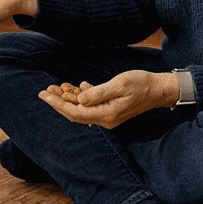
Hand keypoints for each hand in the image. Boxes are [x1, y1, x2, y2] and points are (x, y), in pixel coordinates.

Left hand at [38, 70, 178, 128]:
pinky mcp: (110, 110)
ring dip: (68, 99)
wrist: (159, 90)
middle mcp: (105, 119)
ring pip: (81, 110)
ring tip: (54, 87)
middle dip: (58, 102)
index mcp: (106, 115)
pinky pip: (90, 106)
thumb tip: (79, 99)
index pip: (75, 112)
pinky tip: (76, 87)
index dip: (57, 104)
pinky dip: (81, 97)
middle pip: (74, 113)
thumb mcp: (119, 85)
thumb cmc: (141, 84)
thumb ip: (98, 93)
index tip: (43, 95)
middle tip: (43, 91)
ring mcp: (107, 116)